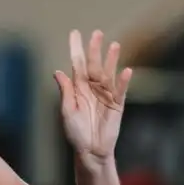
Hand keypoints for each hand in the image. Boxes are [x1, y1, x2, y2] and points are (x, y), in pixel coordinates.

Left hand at [54, 30, 132, 167]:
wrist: (90, 151)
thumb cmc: (76, 133)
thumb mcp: (67, 112)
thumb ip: (65, 92)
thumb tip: (58, 71)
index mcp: (78, 89)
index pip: (77, 65)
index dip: (76, 49)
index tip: (75, 33)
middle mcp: (92, 89)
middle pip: (94, 65)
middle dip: (95, 50)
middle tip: (96, 34)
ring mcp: (106, 95)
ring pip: (109, 74)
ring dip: (111, 60)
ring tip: (114, 45)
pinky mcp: (117, 105)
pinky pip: (120, 91)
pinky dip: (123, 82)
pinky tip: (126, 71)